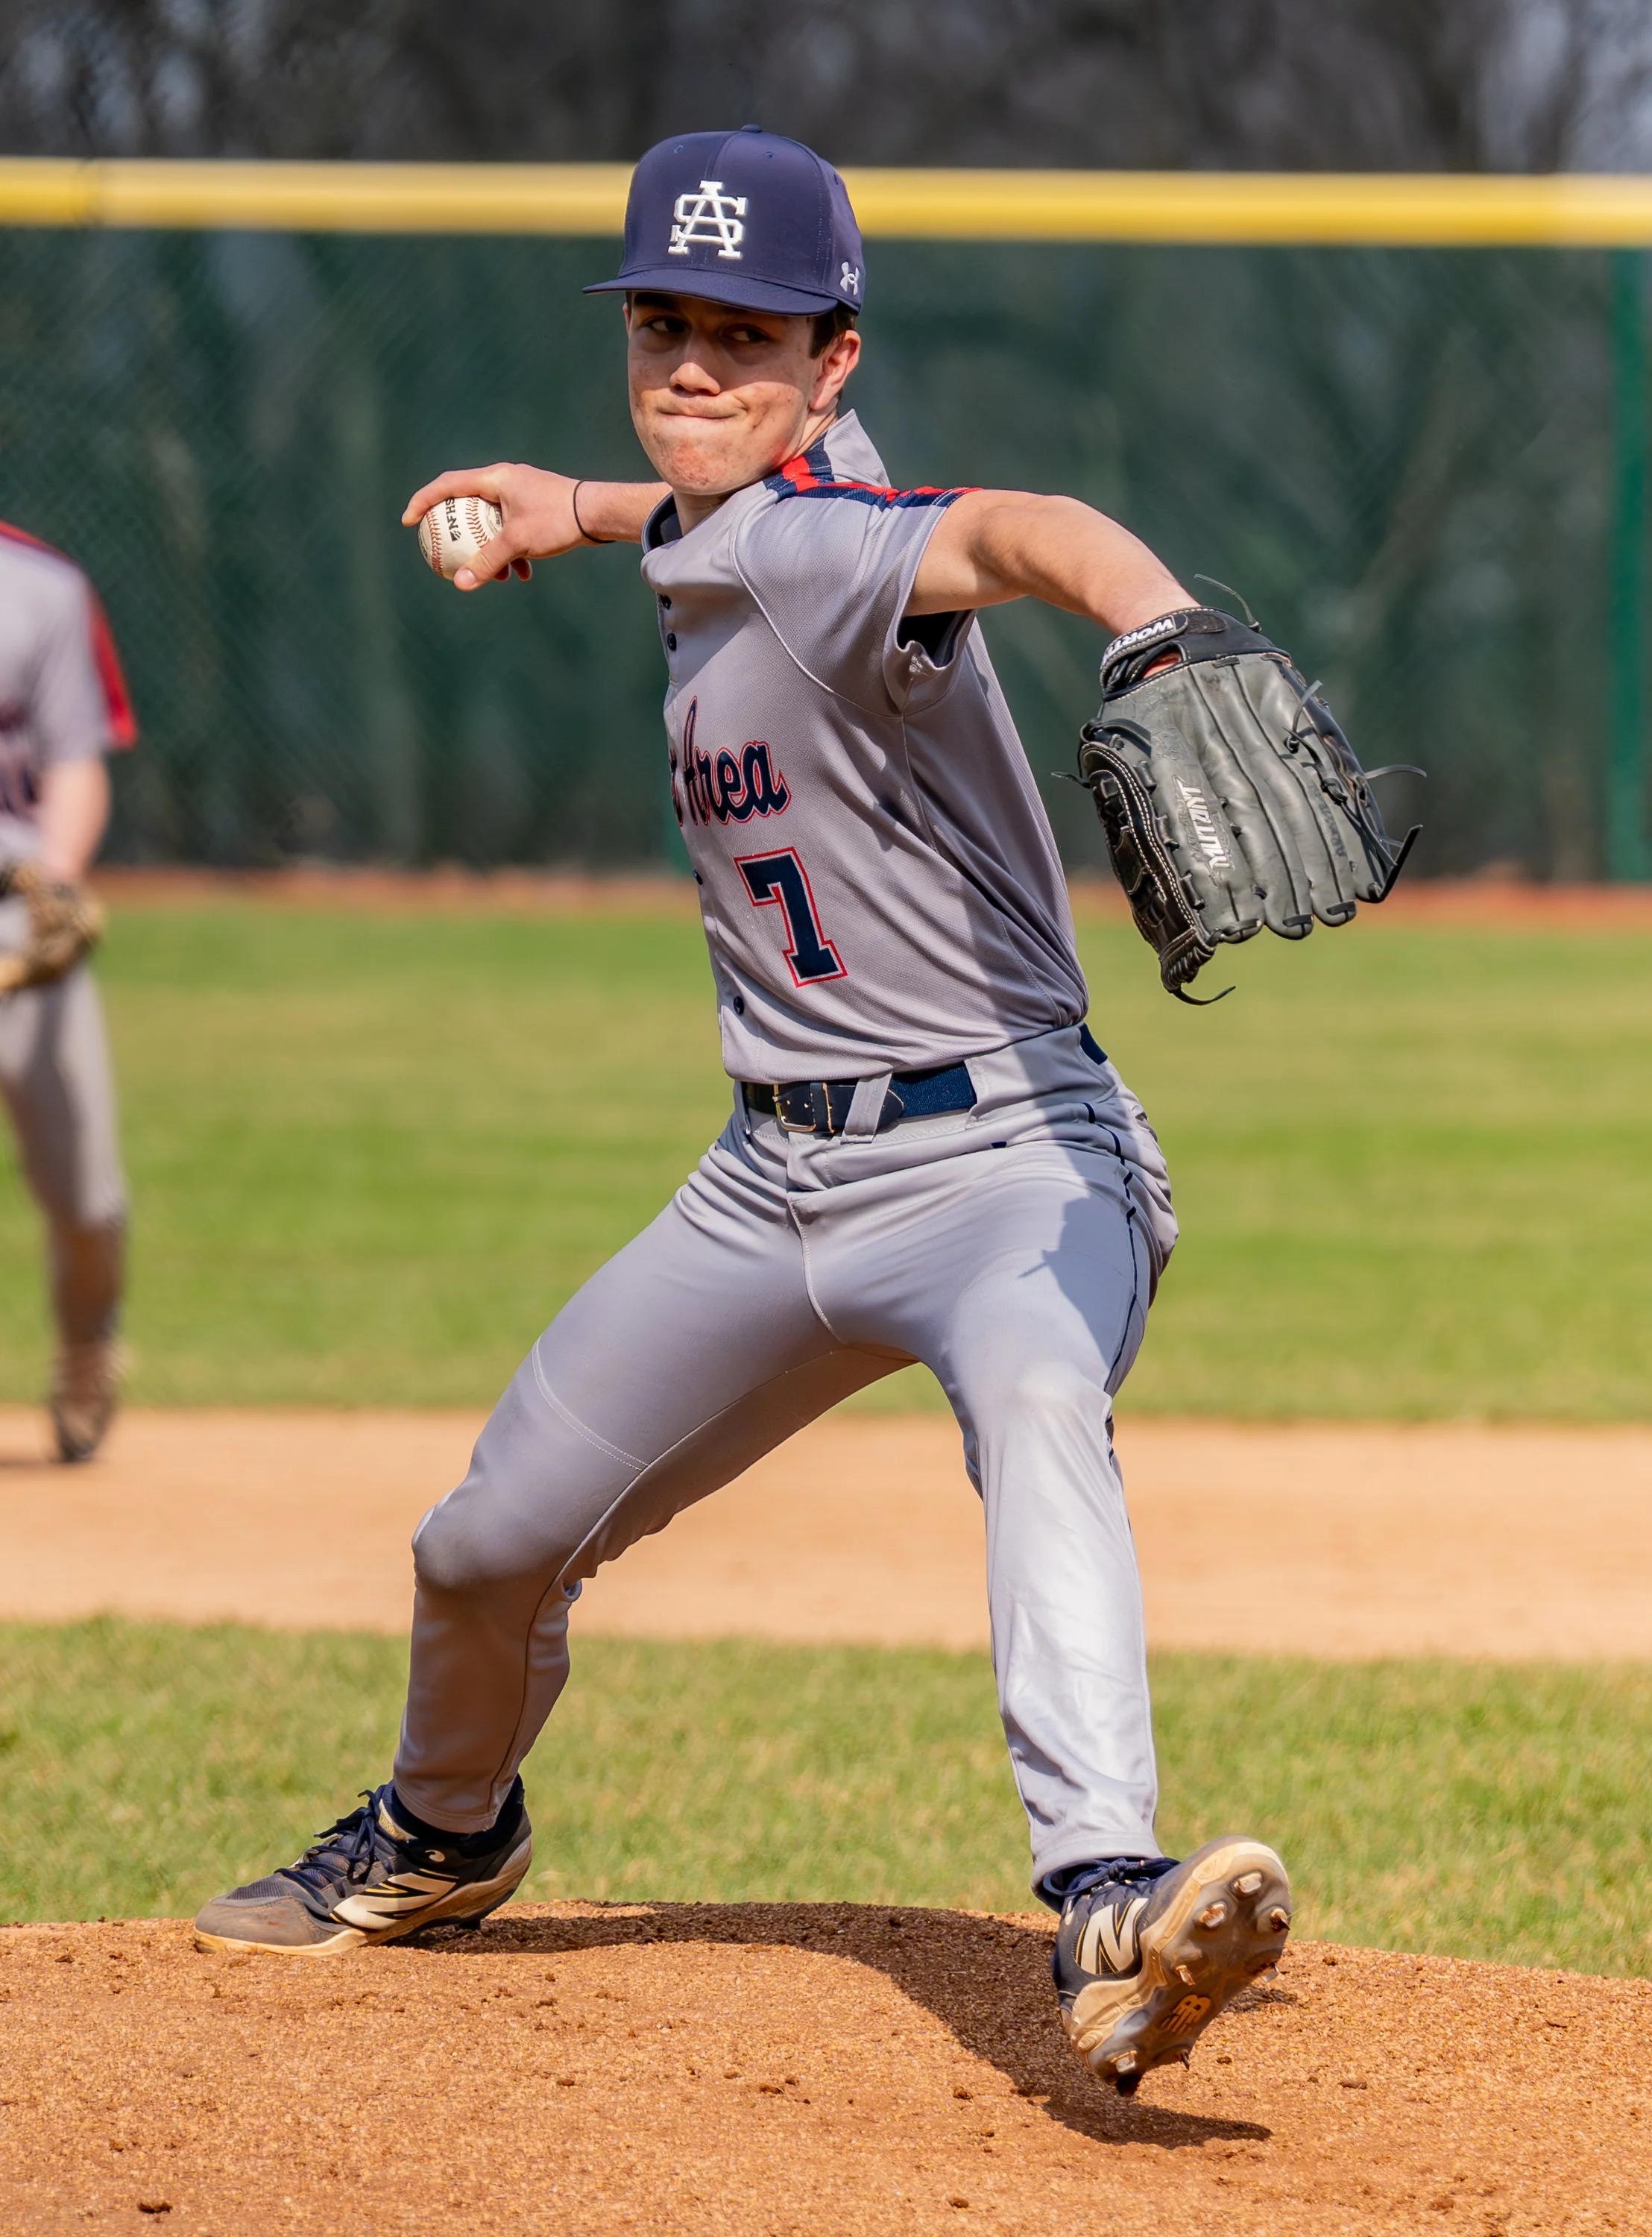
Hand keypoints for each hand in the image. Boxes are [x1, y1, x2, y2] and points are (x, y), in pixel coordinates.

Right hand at [401, 463, 584, 591]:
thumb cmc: (557, 520)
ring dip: (489, 549)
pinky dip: (512, 551)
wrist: (598, 513)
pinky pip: (512, 529)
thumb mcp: (518, 542)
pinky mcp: (535, 508)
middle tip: (444, 550)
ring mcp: (520, 494)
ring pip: (491, 522)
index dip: (423, 502)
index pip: (446, 485)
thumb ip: (487, 562)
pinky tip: (522, 574)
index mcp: (494, 479)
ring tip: (495, 576)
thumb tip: (460, 584)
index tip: (408, 522)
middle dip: (458, 533)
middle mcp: (504, 481)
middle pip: (467, 505)